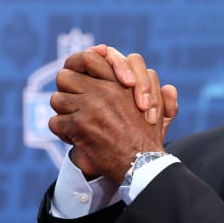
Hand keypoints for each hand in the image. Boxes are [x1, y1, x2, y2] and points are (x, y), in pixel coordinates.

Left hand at [48, 49, 169, 182]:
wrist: (142, 165)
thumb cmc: (149, 139)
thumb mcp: (160, 110)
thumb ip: (161, 94)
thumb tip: (168, 87)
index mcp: (119, 83)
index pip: (88, 57)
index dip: (79, 65)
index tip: (80, 76)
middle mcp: (103, 90)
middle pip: (65, 76)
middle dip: (67, 91)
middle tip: (73, 103)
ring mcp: (90, 107)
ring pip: (57, 99)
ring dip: (63, 113)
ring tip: (74, 123)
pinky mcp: (79, 126)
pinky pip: (55, 122)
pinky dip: (62, 133)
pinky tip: (74, 139)